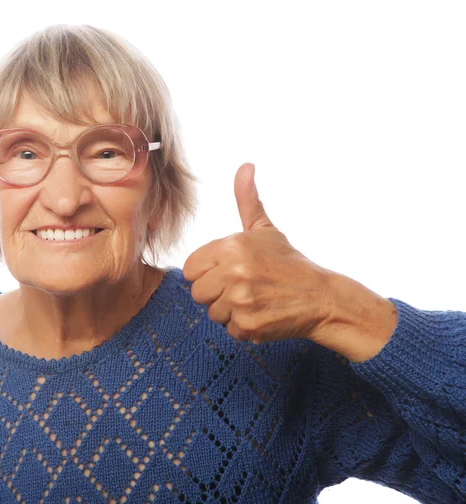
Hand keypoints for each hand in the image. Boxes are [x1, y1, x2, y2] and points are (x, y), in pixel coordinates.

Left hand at [182, 163, 334, 345]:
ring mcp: (241, 300)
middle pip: (198, 292)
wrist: (321, 297)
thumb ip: (248, 200)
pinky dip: (244, 327)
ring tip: (254, 300)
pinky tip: (262, 314)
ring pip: (212, 313)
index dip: (207, 272)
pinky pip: (229, 329)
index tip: (227, 272)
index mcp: (232, 246)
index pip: (190, 268)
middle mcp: (234, 272)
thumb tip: (245, 166)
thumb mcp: (265, 229)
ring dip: (230, 311)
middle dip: (216, 293)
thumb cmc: (288, 263)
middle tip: (243, 288)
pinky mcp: (249, 325)